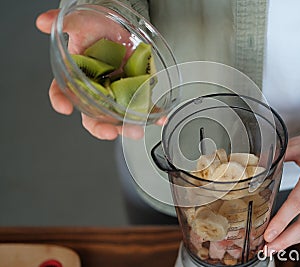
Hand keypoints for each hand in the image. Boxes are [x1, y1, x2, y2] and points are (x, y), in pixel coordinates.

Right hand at [36, 9, 152, 139]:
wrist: (122, 24)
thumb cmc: (98, 25)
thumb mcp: (80, 22)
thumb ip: (64, 23)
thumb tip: (43, 22)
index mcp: (77, 76)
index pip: (62, 91)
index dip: (60, 100)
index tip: (64, 108)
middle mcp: (96, 88)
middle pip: (93, 114)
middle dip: (100, 127)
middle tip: (109, 132)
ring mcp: (116, 91)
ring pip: (118, 115)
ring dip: (127, 125)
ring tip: (135, 130)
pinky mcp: (135, 89)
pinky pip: (142, 104)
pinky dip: (151, 112)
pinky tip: (158, 117)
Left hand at [264, 133, 299, 252]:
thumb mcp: (296, 146)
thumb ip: (275, 156)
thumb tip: (255, 164)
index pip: (297, 203)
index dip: (282, 221)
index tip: (268, 234)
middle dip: (286, 239)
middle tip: (269, 248)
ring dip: (295, 240)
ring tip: (277, 247)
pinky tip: (294, 238)